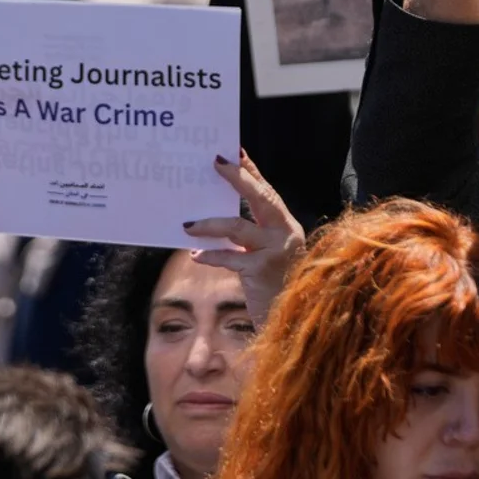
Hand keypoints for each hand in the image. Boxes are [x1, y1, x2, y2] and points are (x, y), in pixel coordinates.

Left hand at [185, 151, 305, 327]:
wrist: (290, 326)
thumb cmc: (274, 291)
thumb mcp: (265, 258)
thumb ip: (249, 240)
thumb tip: (215, 218)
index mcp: (287, 228)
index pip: (268, 193)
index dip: (252, 172)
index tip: (235, 152)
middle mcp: (286, 235)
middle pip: (261, 198)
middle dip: (238, 178)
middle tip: (216, 163)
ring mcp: (276, 252)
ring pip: (238, 227)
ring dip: (210, 223)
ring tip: (188, 224)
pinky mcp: (262, 271)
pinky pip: (230, 258)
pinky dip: (212, 255)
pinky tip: (196, 254)